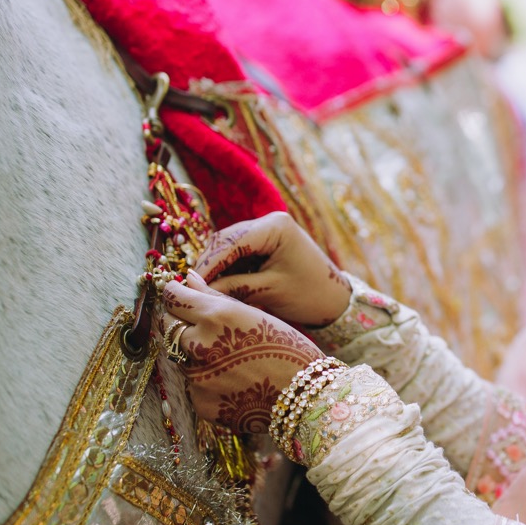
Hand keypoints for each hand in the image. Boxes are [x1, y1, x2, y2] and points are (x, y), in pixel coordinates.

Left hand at [161, 271, 321, 435]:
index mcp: (217, 316)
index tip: (180, 295)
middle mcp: (201, 345)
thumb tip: (187, 278)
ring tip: (234, 362)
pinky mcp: (201, 402)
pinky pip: (195, 386)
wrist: (306, 397)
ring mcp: (198, 377)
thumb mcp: (255, 315)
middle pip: (169, 327)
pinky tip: (236, 383)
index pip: (173, 298)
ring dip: (198, 355)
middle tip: (212, 331)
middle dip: (183, 324)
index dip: (176, 295)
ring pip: (182, 357)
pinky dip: (209, 382)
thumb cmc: (289, 350)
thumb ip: (215, 297)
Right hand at [194, 211, 351, 328]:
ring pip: (227, 248)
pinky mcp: (264, 245)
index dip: (208, 264)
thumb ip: (233, 287)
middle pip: (225, 241)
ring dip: (215, 269)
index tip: (189, 285)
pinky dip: (226, 271)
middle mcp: (269, 222)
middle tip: (191, 290)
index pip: (231, 242)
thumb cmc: (310, 296)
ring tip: (203, 291)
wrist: (336, 302)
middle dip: (208, 266)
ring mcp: (266, 232)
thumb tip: (196, 288)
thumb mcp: (270, 292)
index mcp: (276, 226)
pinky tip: (218, 288)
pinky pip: (237, 255)